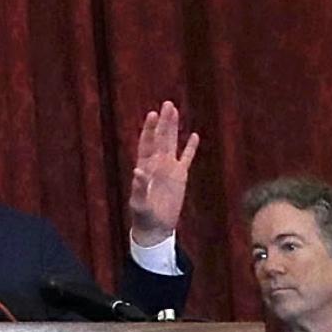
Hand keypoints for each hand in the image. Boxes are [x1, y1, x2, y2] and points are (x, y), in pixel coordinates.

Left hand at [128, 100, 198, 245]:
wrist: (156, 227)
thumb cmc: (143, 216)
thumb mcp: (139, 204)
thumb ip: (138, 188)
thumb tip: (137, 172)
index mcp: (145, 167)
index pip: (147, 143)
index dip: (149, 129)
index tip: (153, 114)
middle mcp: (156, 164)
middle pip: (161, 138)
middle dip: (164, 121)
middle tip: (168, 104)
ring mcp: (169, 168)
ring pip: (172, 143)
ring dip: (174, 128)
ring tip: (175, 111)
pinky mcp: (180, 177)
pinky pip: (187, 158)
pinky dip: (190, 148)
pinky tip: (194, 135)